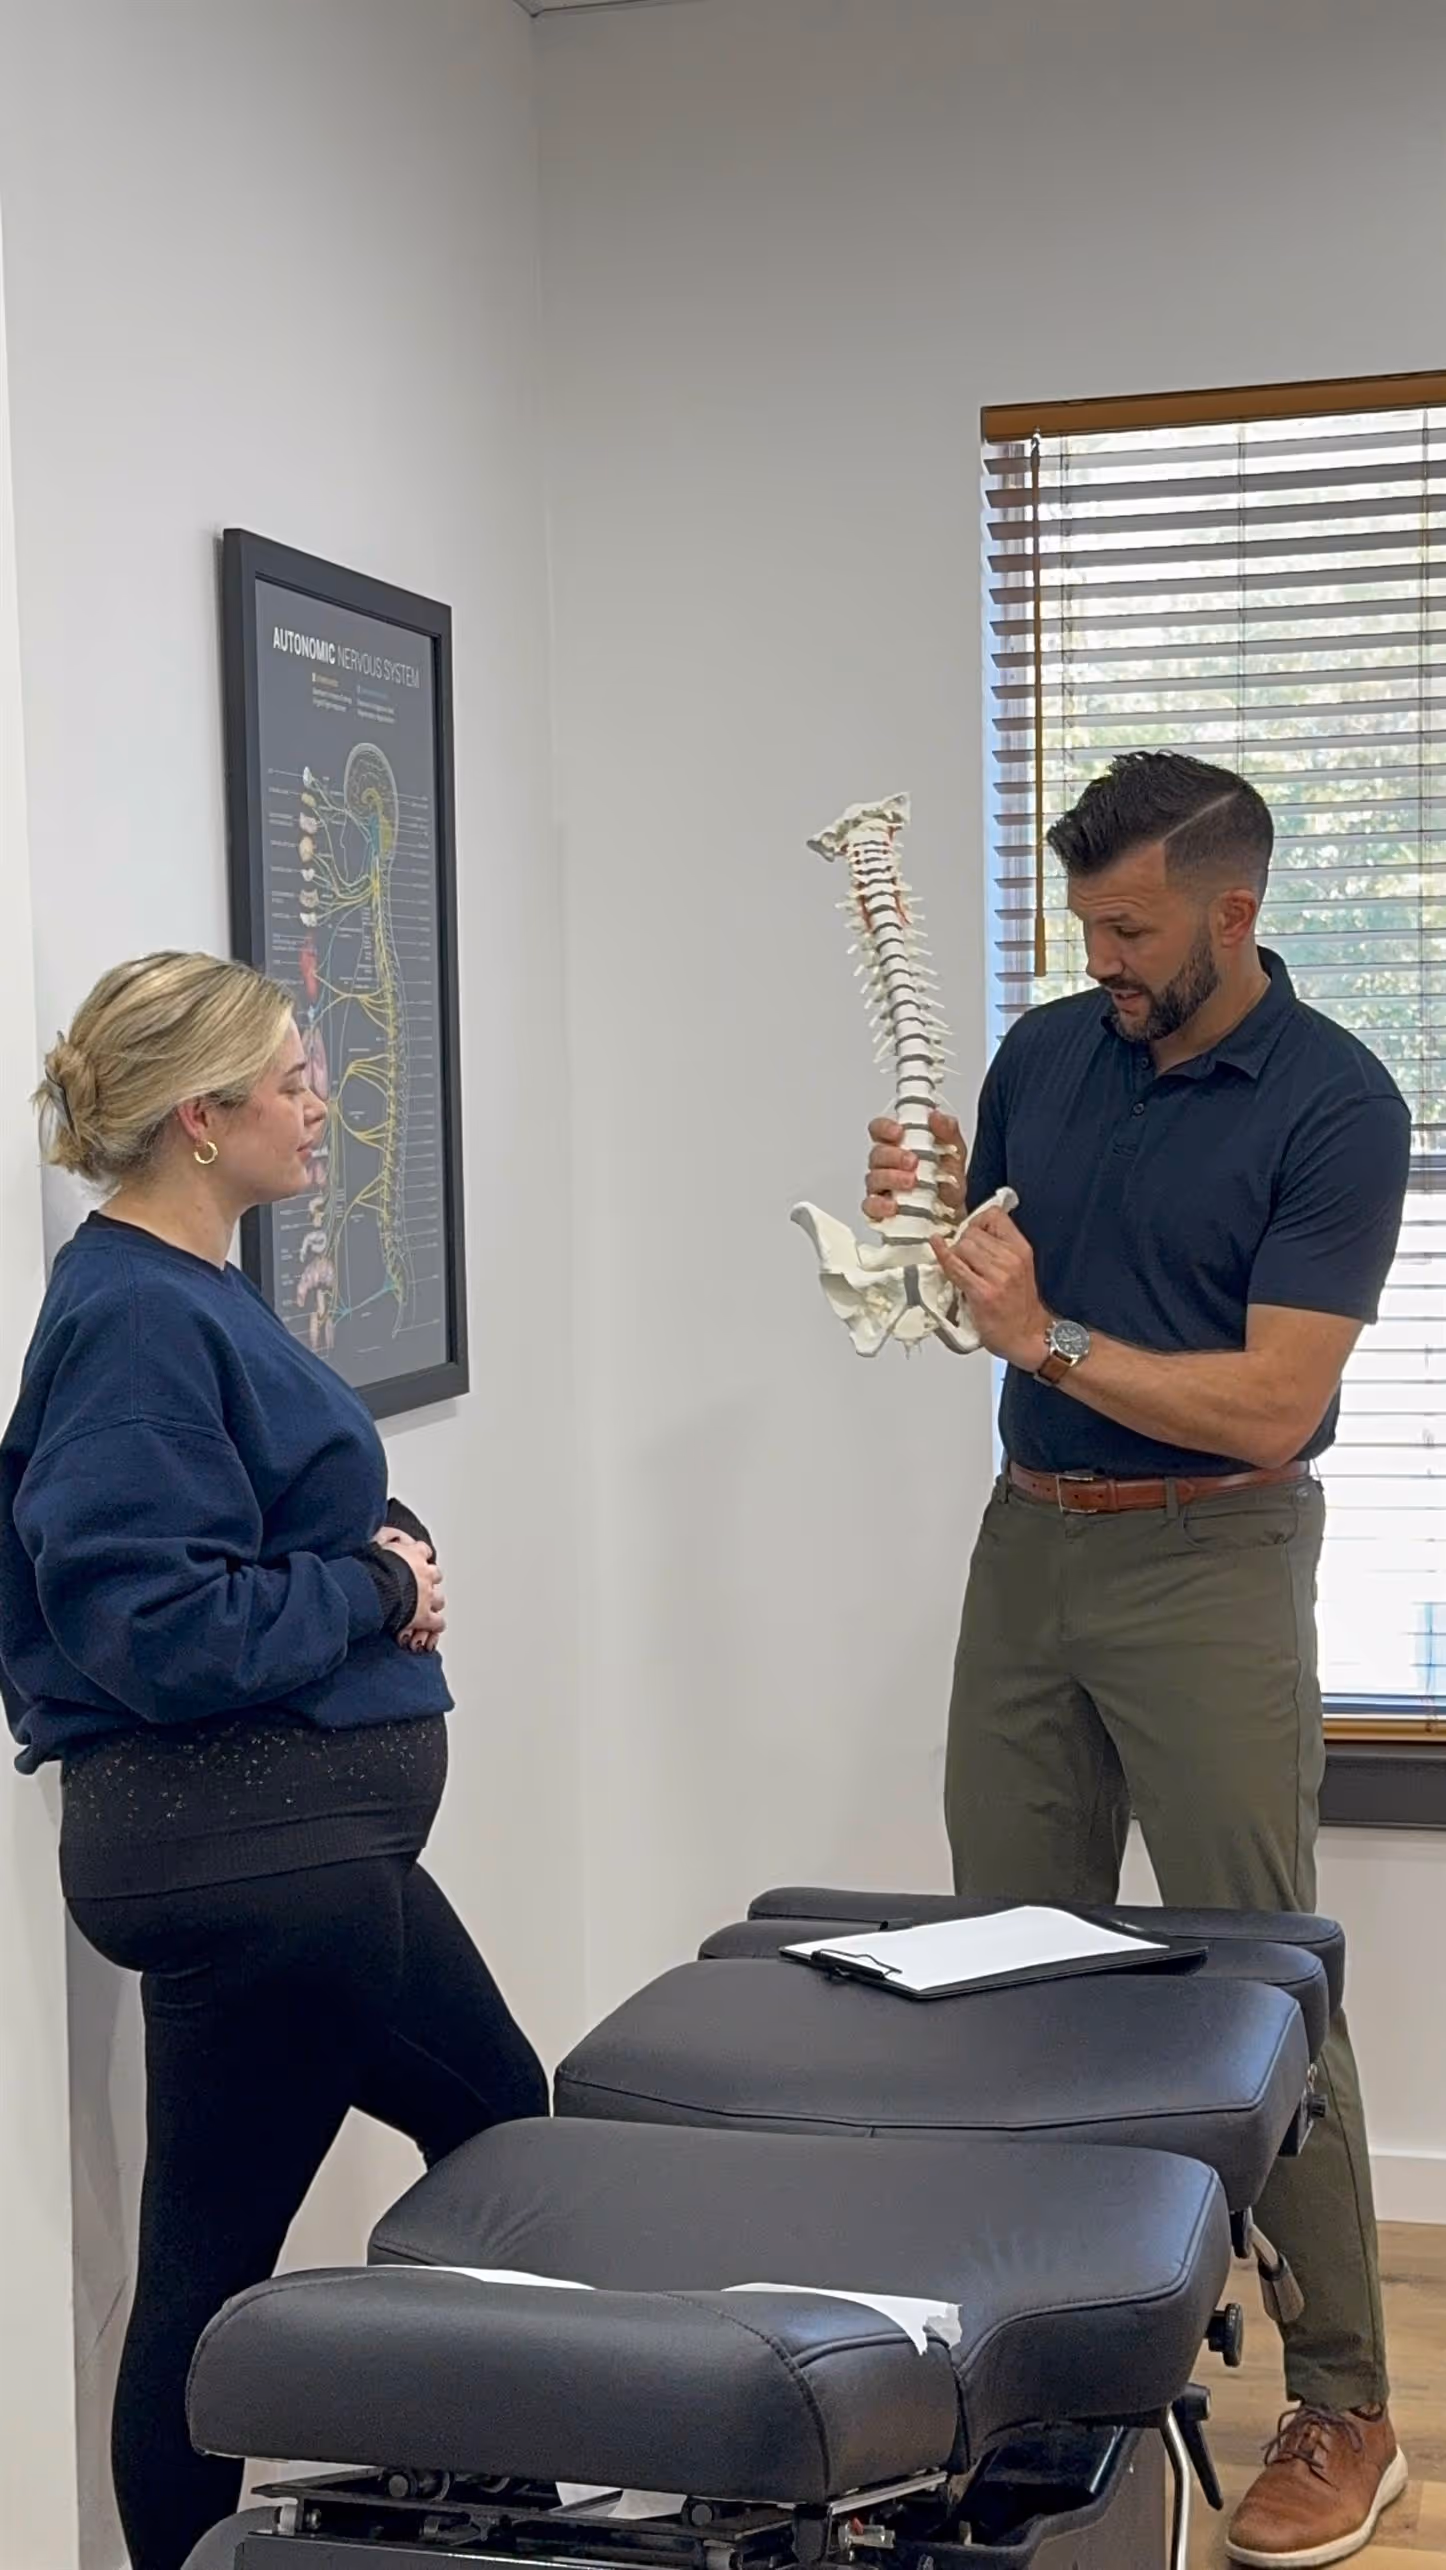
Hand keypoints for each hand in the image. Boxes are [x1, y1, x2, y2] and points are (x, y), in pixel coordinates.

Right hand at [374, 1526, 445, 1651]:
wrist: (373, 1588)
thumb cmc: (370, 1568)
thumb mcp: (374, 1547)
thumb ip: (381, 1540)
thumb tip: (381, 1535)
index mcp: (413, 1554)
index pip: (423, 1550)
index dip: (420, 1555)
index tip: (417, 1558)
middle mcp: (424, 1573)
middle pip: (435, 1574)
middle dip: (429, 1580)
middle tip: (420, 1586)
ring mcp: (426, 1595)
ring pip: (439, 1599)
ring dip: (433, 1603)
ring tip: (425, 1607)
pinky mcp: (424, 1616)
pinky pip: (438, 1623)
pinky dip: (435, 1625)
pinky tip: (430, 1628)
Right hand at [864, 1109, 964, 1225]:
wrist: (953, 1217)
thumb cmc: (946, 1184)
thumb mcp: (954, 1154)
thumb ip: (947, 1132)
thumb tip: (936, 1116)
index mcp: (898, 1146)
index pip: (880, 1130)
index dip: (884, 1128)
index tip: (899, 1132)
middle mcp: (885, 1165)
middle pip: (876, 1154)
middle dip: (893, 1155)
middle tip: (913, 1161)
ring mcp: (880, 1188)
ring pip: (873, 1178)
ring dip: (892, 1178)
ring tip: (912, 1182)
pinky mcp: (879, 1211)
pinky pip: (870, 1207)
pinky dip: (880, 1205)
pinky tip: (894, 1206)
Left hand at [930, 1204, 1049, 1370]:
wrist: (1027, 1335)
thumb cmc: (1019, 1304)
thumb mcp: (1019, 1267)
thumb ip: (1000, 1248)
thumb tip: (969, 1230)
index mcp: (1021, 1249)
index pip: (995, 1215)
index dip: (977, 1221)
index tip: (971, 1232)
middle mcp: (1011, 1259)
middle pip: (973, 1232)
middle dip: (962, 1240)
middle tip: (964, 1258)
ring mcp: (997, 1276)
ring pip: (962, 1246)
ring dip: (955, 1254)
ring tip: (962, 1268)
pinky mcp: (982, 1293)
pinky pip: (955, 1266)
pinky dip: (943, 1256)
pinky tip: (936, 1247)